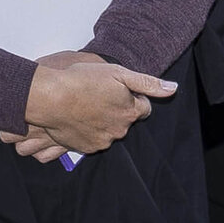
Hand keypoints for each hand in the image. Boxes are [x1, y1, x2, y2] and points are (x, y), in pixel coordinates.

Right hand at [21, 50, 175, 156]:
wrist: (50, 98)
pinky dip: (88, 130)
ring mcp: (102, 141)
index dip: (133, 96)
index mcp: (130, 112)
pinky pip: (92, 139)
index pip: (144, 108)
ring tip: (86, 105)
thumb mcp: (119, 73)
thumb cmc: (82, 81)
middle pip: (126, 120)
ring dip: (102, 120)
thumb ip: (148, 83)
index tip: (119, 90)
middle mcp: (119, 131)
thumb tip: (173, 89)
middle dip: (118, 109)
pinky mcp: (84, 148)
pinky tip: (78, 117)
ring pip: (109, 130)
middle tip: (99, 94)